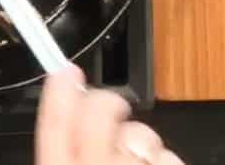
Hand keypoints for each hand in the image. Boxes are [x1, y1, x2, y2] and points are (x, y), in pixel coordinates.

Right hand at [36, 65, 181, 164]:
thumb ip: (65, 150)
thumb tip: (68, 121)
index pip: (55, 121)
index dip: (59, 90)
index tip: (65, 69)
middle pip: (99, 113)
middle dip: (107, 100)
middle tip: (112, 106)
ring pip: (139, 133)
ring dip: (139, 140)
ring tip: (135, 158)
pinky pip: (169, 156)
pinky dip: (163, 160)